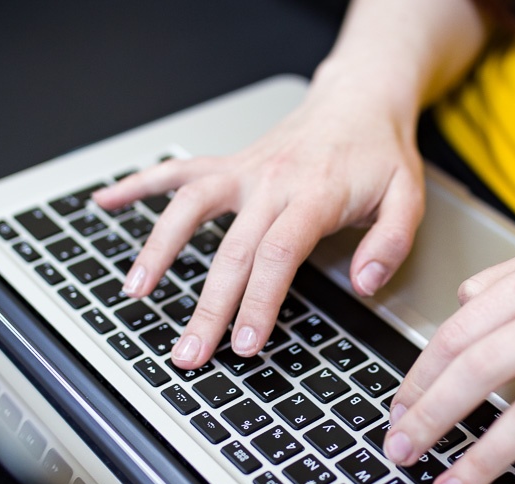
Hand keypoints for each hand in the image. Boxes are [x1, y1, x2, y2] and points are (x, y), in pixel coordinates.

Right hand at [92, 81, 424, 367]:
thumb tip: (365, 283)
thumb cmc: (380, 153)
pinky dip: (138, 184)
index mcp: (316, 194)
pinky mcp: (230, 164)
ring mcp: (245, 170)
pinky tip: (105, 201)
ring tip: (136, 290)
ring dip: (159, 248)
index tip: (244, 343)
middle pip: (232, 249)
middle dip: (207, 307)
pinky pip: (178, 172)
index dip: (258, 301)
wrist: (359, 101)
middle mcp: (272, 181)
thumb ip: (391, 243)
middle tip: (189, 352)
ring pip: (190, 207)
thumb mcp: (409, 197)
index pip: (279, 254)